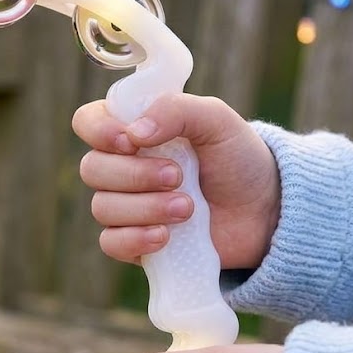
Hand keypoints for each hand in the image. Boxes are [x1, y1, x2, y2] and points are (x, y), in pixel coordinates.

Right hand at [72, 93, 279, 268]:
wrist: (264, 212)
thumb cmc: (238, 159)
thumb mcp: (217, 120)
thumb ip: (177, 110)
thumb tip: (134, 133)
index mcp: (134, 129)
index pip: (88, 122)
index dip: (98, 131)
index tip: (130, 141)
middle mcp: (123, 166)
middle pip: (92, 169)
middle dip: (135, 175)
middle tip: (178, 176)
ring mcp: (127, 206)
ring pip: (103, 208)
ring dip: (146, 207)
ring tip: (188, 208)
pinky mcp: (135, 242)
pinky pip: (111, 242)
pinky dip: (136, 238)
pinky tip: (166, 236)